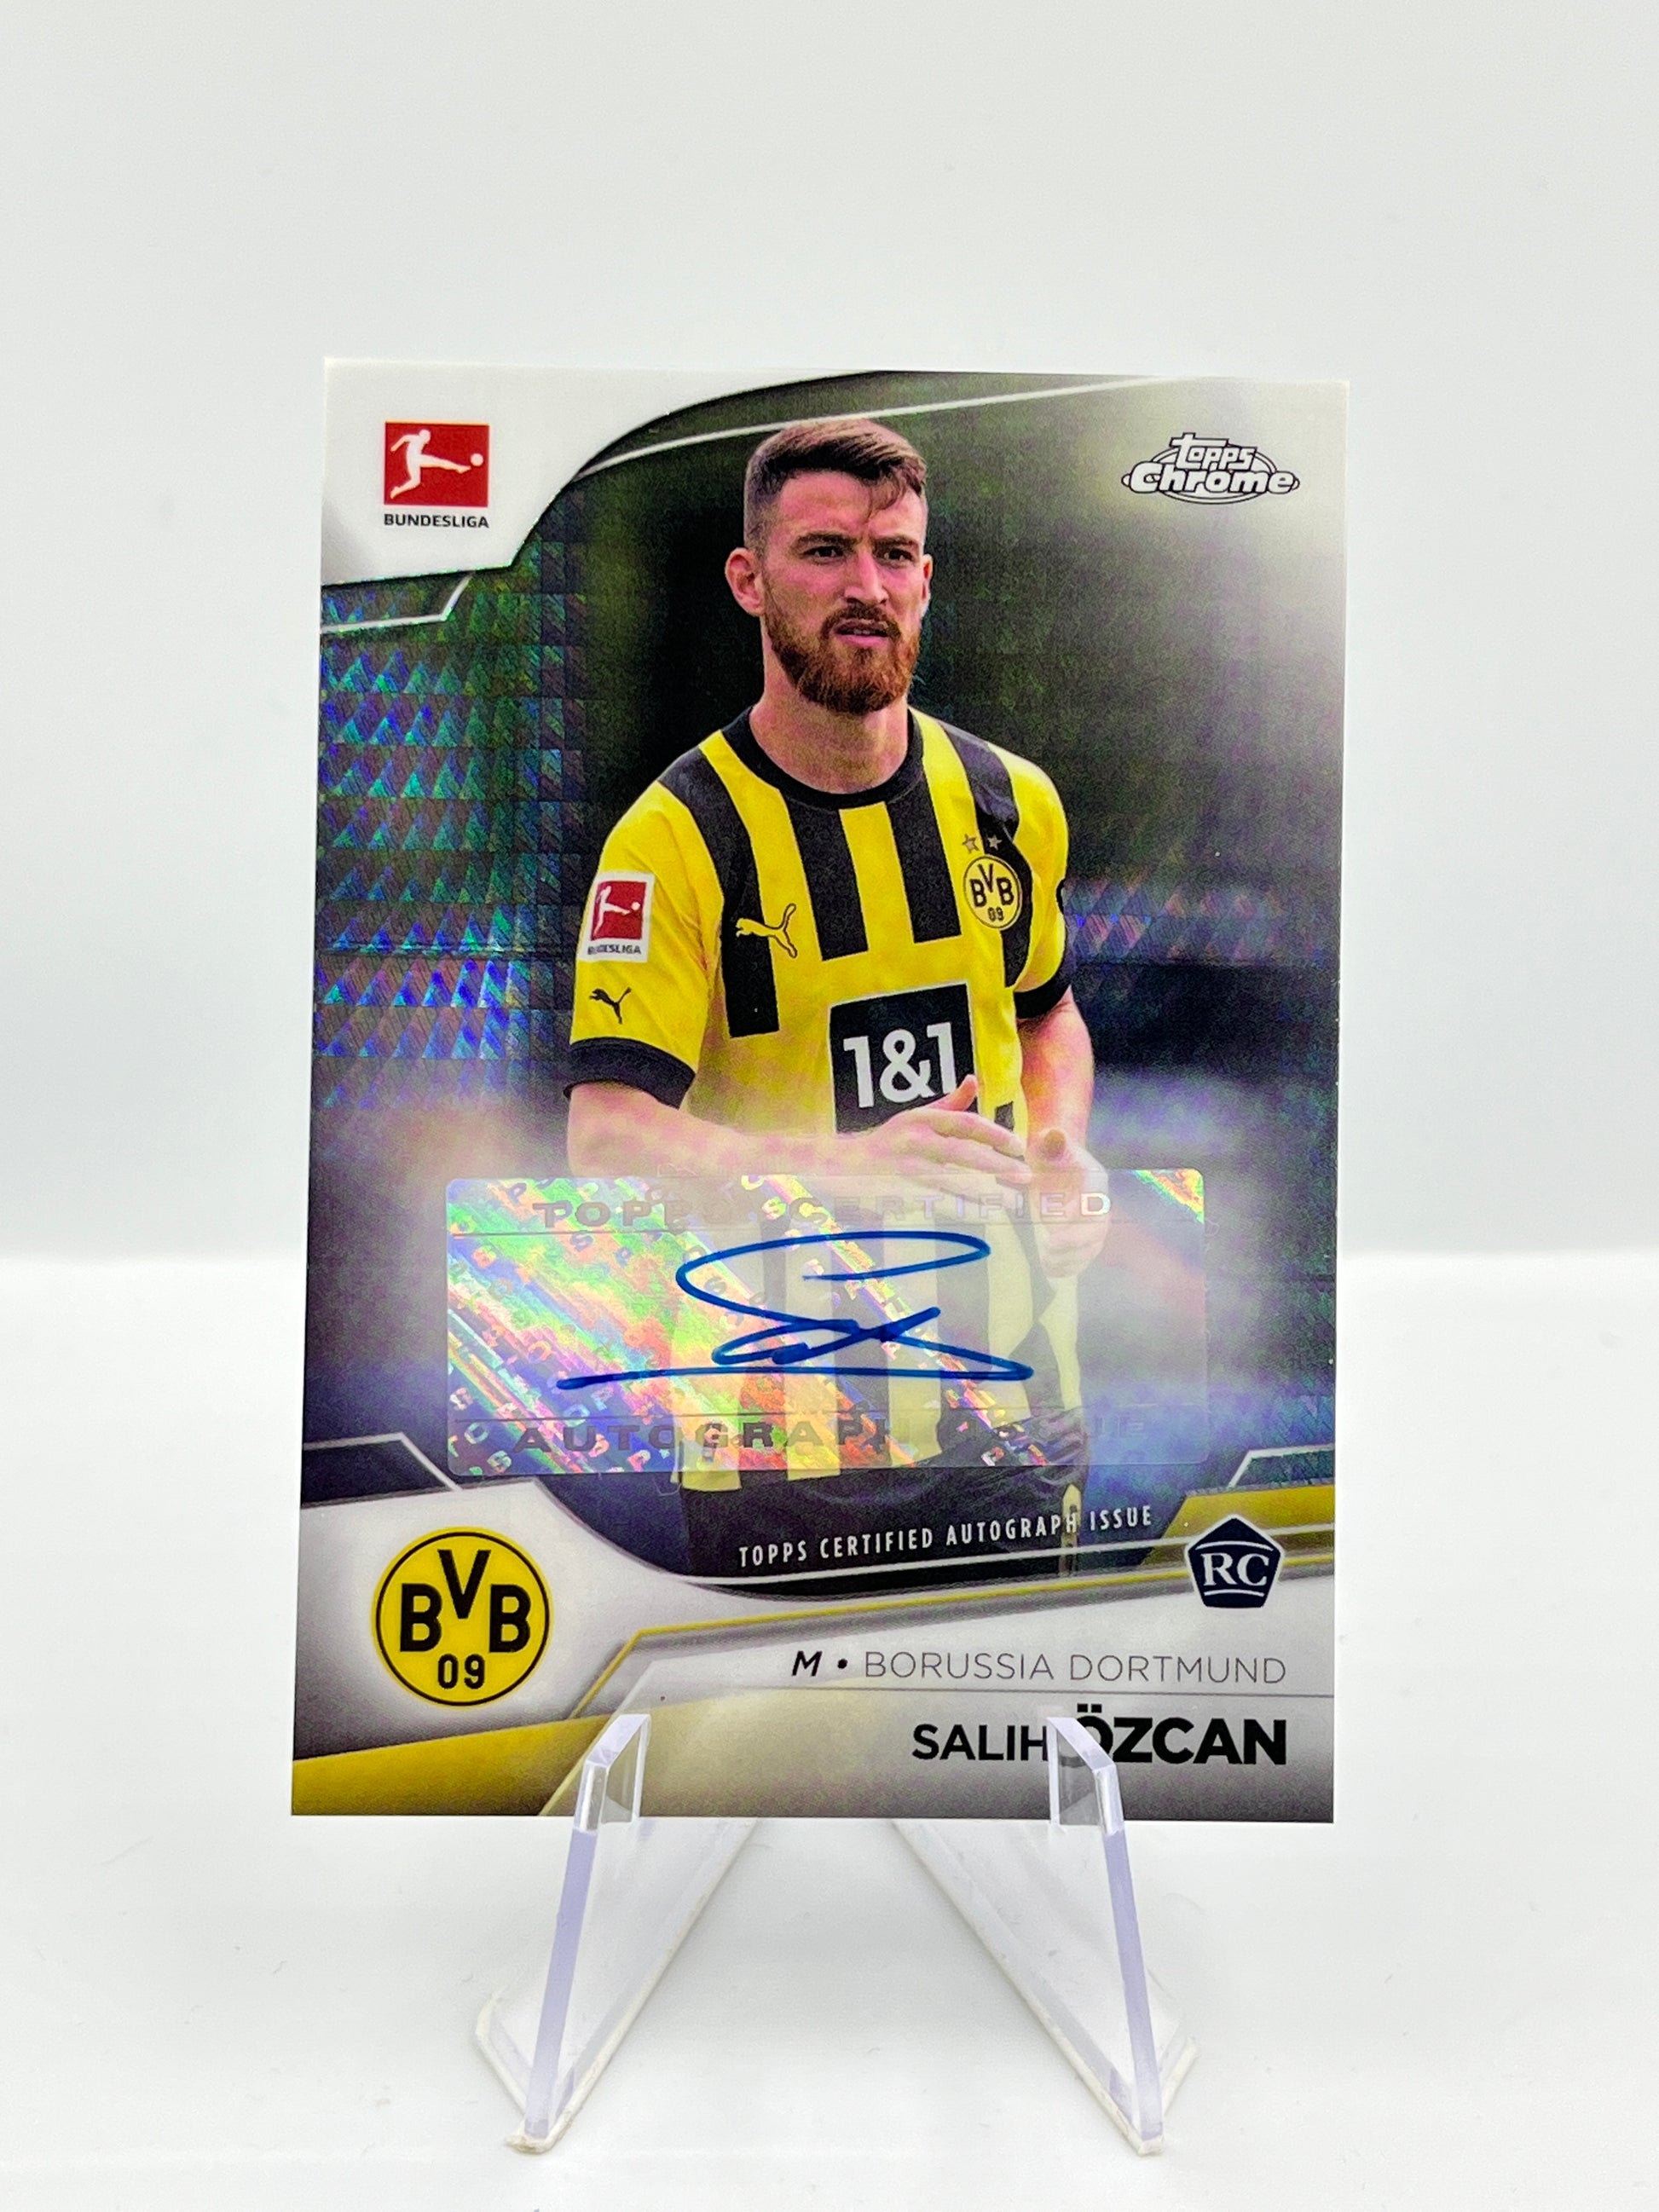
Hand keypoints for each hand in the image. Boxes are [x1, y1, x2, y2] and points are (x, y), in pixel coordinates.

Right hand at [838, 1076, 1031, 1195]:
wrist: (841, 1164)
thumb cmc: (889, 1141)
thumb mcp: (916, 1117)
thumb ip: (949, 1105)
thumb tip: (973, 1080)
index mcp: (921, 1119)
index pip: (966, 1124)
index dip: (995, 1135)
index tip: (1019, 1147)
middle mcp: (913, 1141)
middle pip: (962, 1154)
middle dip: (997, 1167)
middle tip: (1024, 1177)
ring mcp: (902, 1169)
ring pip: (950, 1183)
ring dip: (983, 1195)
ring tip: (1008, 1203)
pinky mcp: (896, 1193)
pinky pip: (933, 1204)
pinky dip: (957, 1210)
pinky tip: (977, 1216)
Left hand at [1029, 1126, 1110, 1276]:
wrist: (1053, 1171)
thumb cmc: (1049, 1156)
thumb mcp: (1045, 1145)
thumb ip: (1050, 1141)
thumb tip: (1054, 1134)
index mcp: (1094, 1181)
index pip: (1095, 1198)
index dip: (1081, 1211)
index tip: (1057, 1218)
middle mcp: (1098, 1205)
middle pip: (1096, 1229)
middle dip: (1075, 1241)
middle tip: (1049, 1245)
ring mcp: (1092, 1226)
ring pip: (1090, 1249)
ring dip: (1070, 1259)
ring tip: (1046, 1260)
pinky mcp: (1081, 1242)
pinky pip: (1081, 1259)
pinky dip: (1067, 1268)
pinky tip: (1049, 1270)